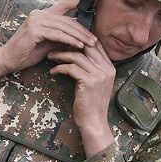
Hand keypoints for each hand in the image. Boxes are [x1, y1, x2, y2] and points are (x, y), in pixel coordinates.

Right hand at [0, 0, 95, 75]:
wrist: (8, 59)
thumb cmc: (27, 52)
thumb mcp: (47, 42)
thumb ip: (60, 36)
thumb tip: (79, 35)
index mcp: (42, 14)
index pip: (63, 5)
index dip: (77, 3)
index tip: (93, 6)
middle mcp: (39, 13)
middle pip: (67, 20)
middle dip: (83, 30)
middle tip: (95, 39)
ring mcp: (35, 20)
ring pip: (64, 27)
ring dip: (79, 36)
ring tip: (91, 43)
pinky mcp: (34, 30)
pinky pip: (57, 34)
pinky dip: (69, 40)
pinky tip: (78, 46)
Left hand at [48, 40, 115, 155]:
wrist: (94, 122)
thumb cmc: (90, 103)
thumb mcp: (94, 82)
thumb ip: (90, 67)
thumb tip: (76, 52)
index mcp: (109, 67)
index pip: (95, 44)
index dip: (79, 39)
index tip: (65, 39)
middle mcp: (107, 69)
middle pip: (87, 46)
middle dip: (69, 43)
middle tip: (55, 44)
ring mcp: (99, 75)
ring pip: (77, 56)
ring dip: (61, 55)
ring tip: (51, 57)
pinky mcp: (89, 82)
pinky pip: (71, 68)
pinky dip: (60, 68)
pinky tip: (53, 71)